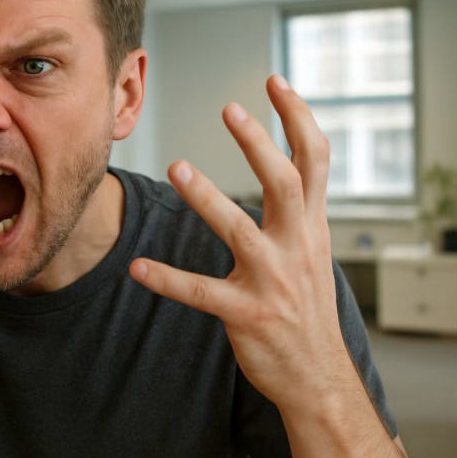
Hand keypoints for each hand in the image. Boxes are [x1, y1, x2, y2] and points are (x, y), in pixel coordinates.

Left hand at [130, 74, 351, 412]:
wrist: (319, 376)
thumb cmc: (308, 308)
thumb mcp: (315, 250)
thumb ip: (304, 208)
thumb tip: (293, 163)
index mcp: (313, 227)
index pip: (315, 161)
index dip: (298, 118)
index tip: (275, 81)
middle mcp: (298, 248)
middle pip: (285, 184)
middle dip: (260, 144)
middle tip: (229, 108)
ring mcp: (273, 282)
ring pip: (239, 231)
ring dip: (207, 198)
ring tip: (176, 166)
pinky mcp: (247, 314)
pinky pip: (201, 292)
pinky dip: (168, 279)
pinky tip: (137, 267)